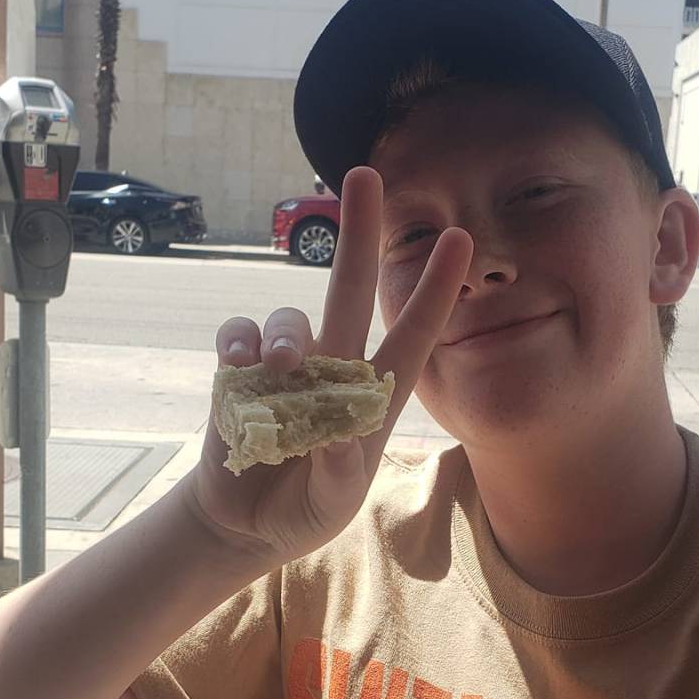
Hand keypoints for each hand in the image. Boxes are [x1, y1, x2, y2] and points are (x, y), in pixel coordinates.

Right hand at [189, 168, 471, 564]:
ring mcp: (283, 366)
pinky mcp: (237, 373)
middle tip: (364, 174)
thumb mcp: (333, 502)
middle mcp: (332, 367)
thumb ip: (338, 469)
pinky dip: (238, 345)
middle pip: (351, 287)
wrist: (246, 523)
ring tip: (279, 369)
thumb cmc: (305, 508)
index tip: (460, 240)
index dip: (435, 290)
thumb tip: (336, 429)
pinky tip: (239, 369)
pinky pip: (238, 336)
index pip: (413, 335)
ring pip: (290, 317)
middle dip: (360, 232)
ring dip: (285, 334)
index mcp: (371, 395)